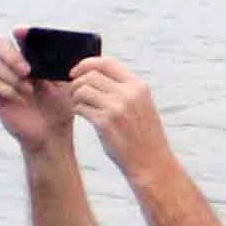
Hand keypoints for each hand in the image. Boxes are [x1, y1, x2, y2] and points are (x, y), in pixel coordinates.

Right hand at [0, 33, 71, 149]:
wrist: (53, 132)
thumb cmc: (61, 106)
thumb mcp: (67, 82)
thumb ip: (64, 63)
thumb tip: (70, 45)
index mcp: (31, 56)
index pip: (20, 36)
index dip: (19, 31)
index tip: (22, 32)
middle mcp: (14, 64)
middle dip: (10, 54)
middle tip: (27, 70)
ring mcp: (4, 79)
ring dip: (11, 75)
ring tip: (29, 90)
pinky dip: (7, 88)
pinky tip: (20, 98)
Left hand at [61, 56, 170, 173]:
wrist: (151, 163)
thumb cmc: (144, 136)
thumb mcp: (142, 105)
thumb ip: (125, 89)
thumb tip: (97, 75)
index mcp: (138, 86)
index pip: (108, 62)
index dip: (88, 63)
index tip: (77, 71)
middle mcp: (128, 94)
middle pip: (91, 75)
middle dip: (77, 82)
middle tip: (74, 92)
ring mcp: (116, 108)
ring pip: (82, 90)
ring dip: (75, 96)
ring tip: (79, 105)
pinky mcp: (105, 123)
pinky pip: (81, 107)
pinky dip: (77, 109)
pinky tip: (82, 114)